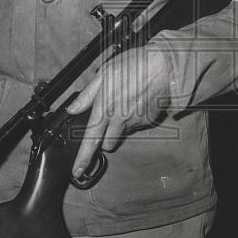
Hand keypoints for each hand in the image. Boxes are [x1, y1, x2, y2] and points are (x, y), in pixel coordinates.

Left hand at [65, 47, 172, 177]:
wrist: (164, 66)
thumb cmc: (134, 65)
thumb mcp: (104, 74)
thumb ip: (87, 95)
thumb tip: (73, 109)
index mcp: (105, 108)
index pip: (90, 140)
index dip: (83, 159)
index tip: (77, 171)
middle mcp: (119, 120)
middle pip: (107, 144)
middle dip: (104, 138)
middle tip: (107, 120)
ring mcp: (135, 123)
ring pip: (123, 134)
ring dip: (120, 127)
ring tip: (125, 103)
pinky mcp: (148, 122)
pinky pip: (137, 126)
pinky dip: (134, 119)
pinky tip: (136, 102)